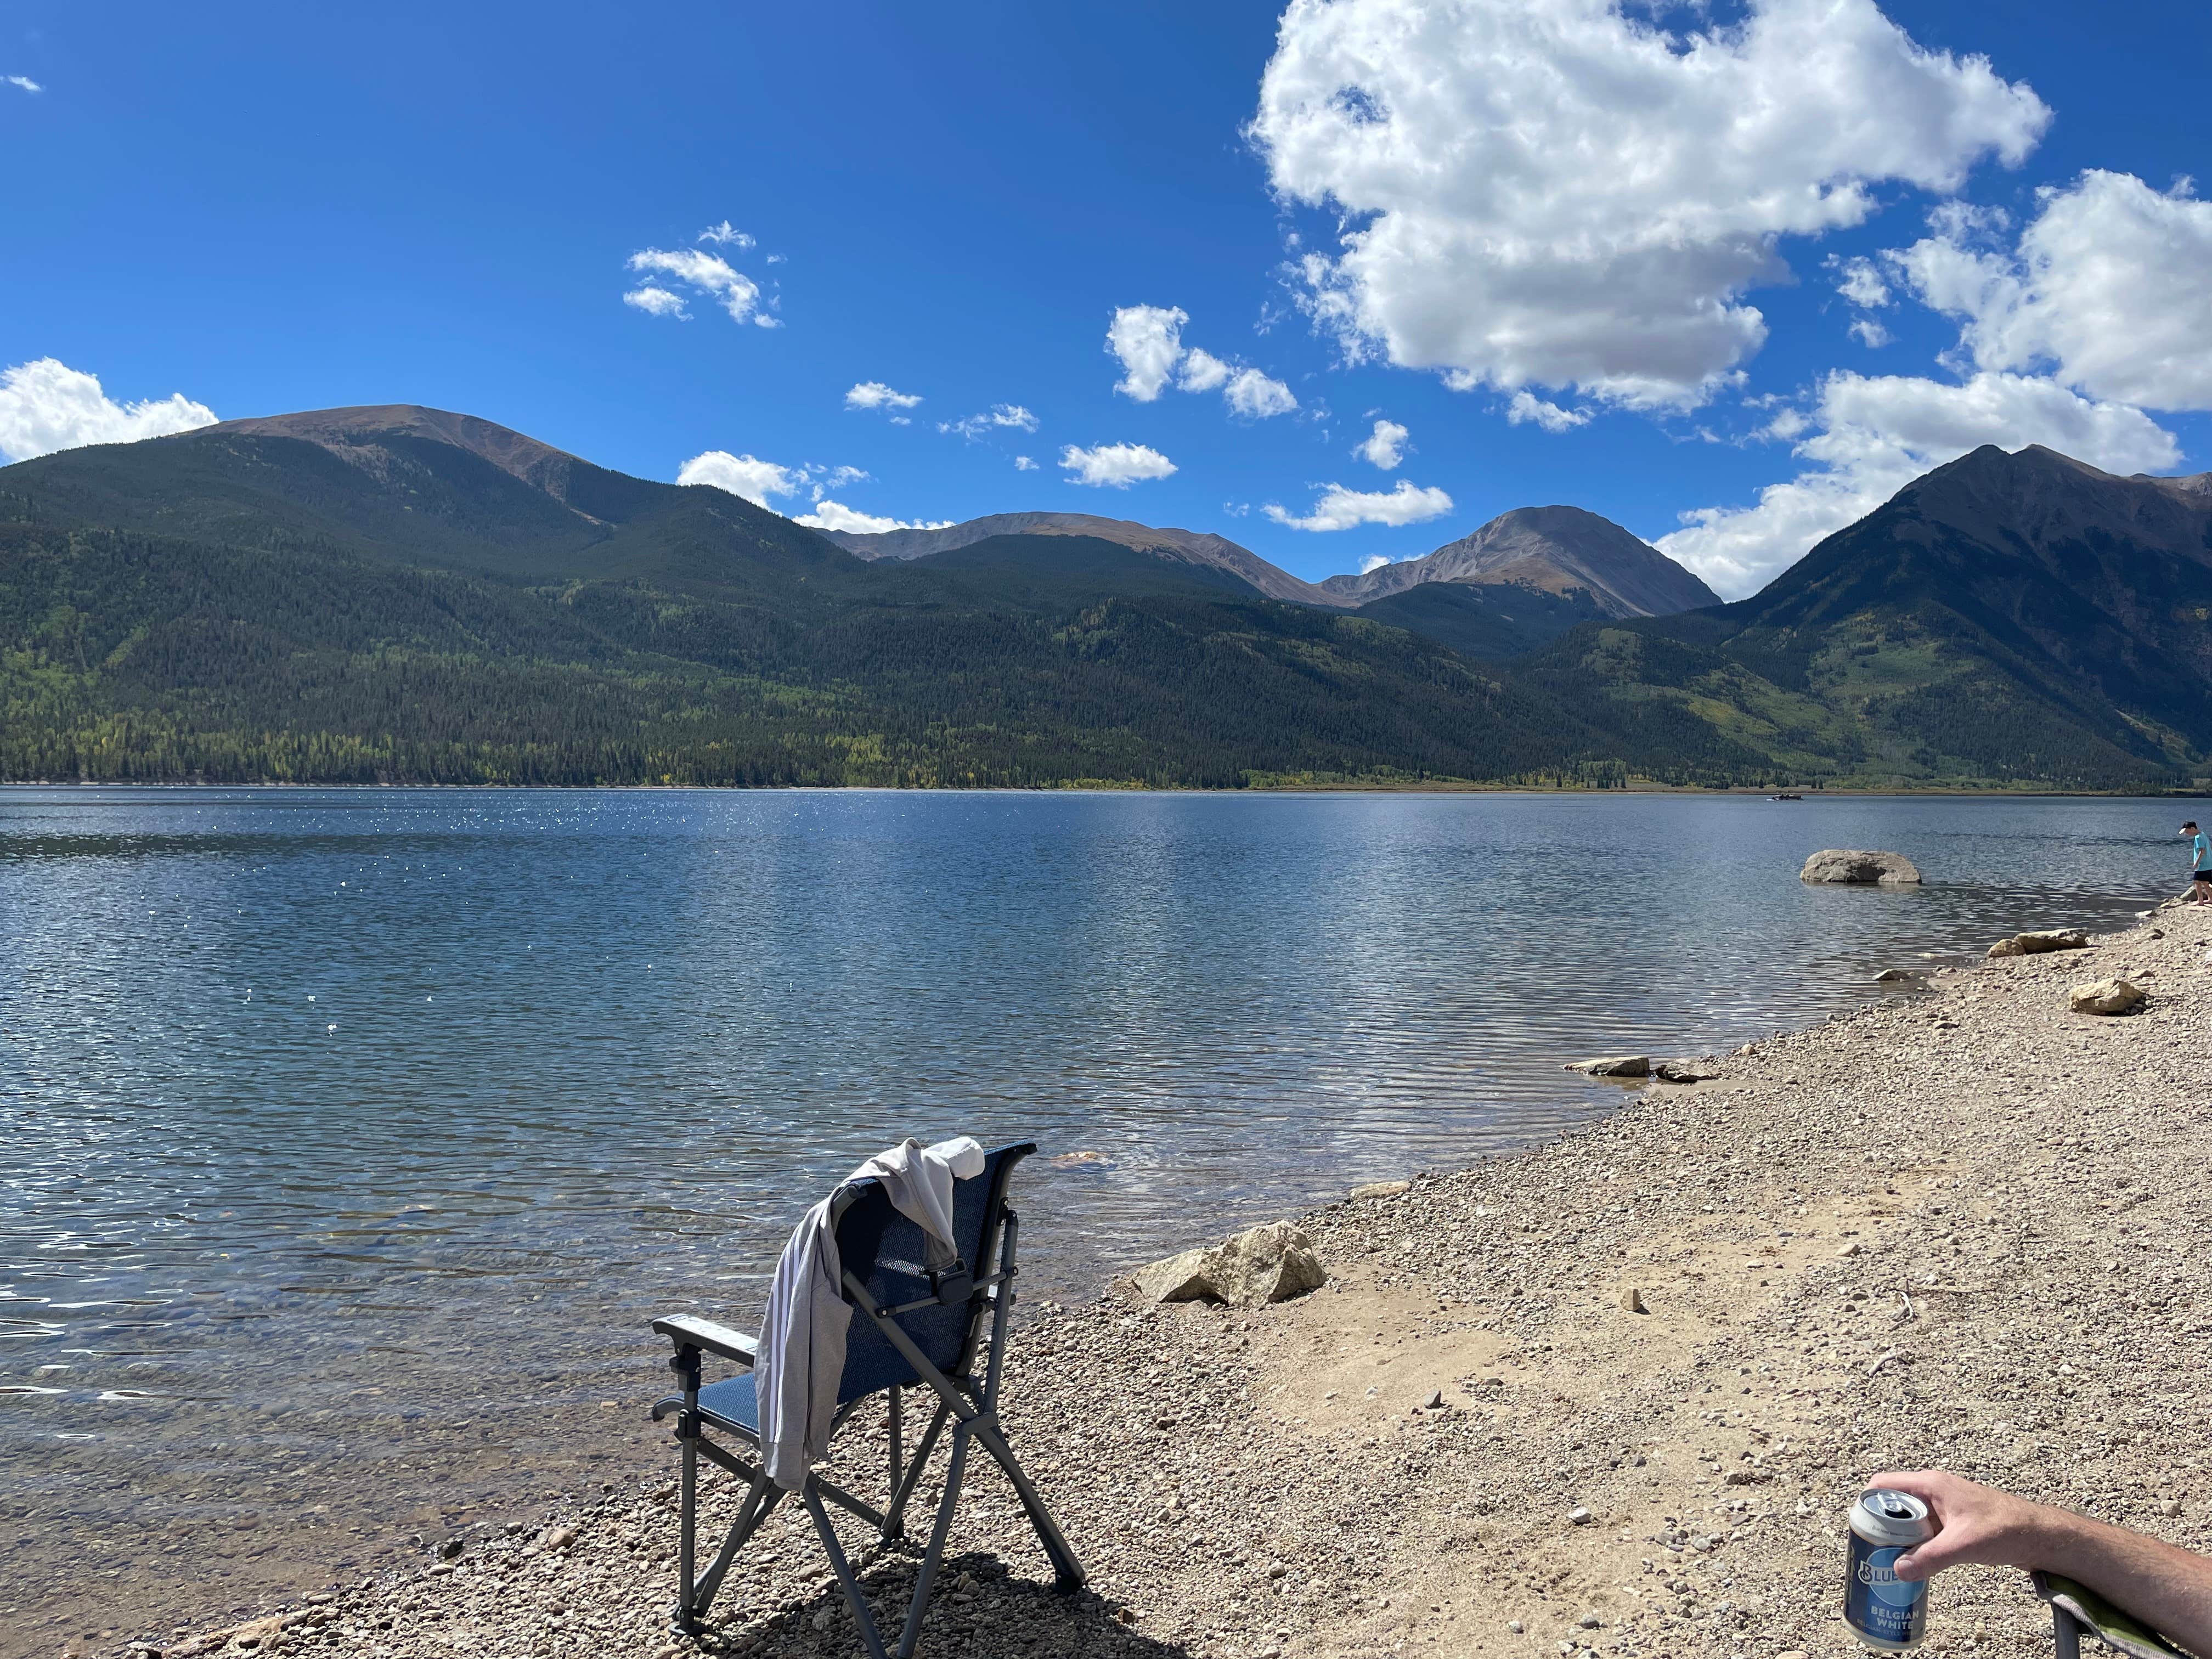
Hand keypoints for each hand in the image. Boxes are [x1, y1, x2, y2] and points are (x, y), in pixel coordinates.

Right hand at [1864, 1471, 2063, 1580]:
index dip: (1867, 1504)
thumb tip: (1898, 1571)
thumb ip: (1930, 1558)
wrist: (2039, 1535)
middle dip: (1880, 1527)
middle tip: (1873, 1552)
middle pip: (1892, 1505)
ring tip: (1890, 1562)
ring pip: (1908, 1521)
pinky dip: (1915, 1545)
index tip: (1861, 1530)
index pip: (1883, 1485)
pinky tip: (1916, 1564)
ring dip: (1899, 1539)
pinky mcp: (1953, 1523)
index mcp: (1930, 1485)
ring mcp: (1943, 1508)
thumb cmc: (2005, 1528)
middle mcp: (1933, 1492)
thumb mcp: (1963, 1545)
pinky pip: (1924, 1531)